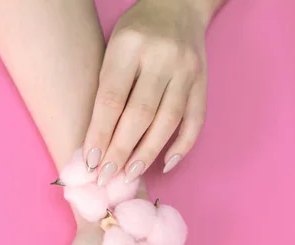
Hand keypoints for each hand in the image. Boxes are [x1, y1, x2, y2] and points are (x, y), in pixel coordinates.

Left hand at [84, 0, 207, 182]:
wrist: (178, 4)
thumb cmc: (136, 33)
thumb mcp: (112, 49)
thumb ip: (107, 90)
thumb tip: (97, 145)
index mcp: (129, 44)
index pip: (111, 99)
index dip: (100, 135)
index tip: (90, 162)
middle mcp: (162, 56)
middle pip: (140, 114)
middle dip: (120, 151)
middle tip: (106, 177)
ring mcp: (186, 69)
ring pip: (167, 121)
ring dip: (147, 154)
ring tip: (129, 174)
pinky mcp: (203, 82)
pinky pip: (195, 121)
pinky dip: (181, 147)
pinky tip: (165, 164)